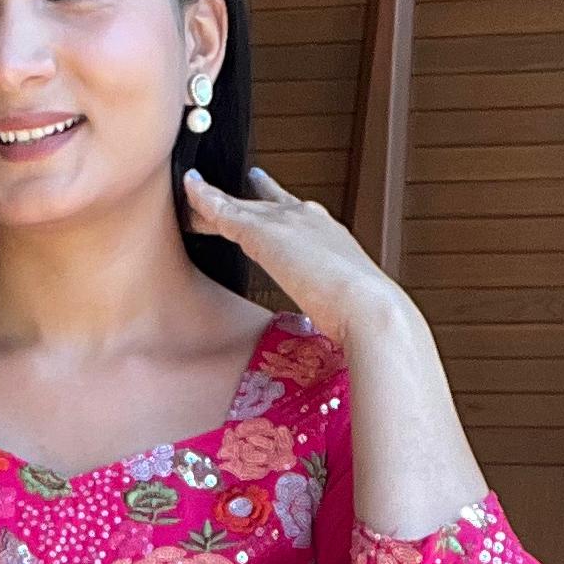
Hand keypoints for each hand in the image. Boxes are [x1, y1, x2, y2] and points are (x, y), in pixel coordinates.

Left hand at [188, 163, 487, 530]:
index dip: (292, 219)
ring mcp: (290, 224)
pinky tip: (187, 189)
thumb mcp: (355, 333)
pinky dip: (204, 199)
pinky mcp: (264, 232)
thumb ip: (349, 345)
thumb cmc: (376, 335)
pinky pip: (223, 210)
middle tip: (241, 180)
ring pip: (245, 205)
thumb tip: (364, 383)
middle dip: (257, 194)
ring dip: (220, 199)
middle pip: (276, 204)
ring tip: (194, 187)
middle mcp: (315, 225)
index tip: (282, 211)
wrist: (377, 316)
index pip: (309, 226)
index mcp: (338, 247)